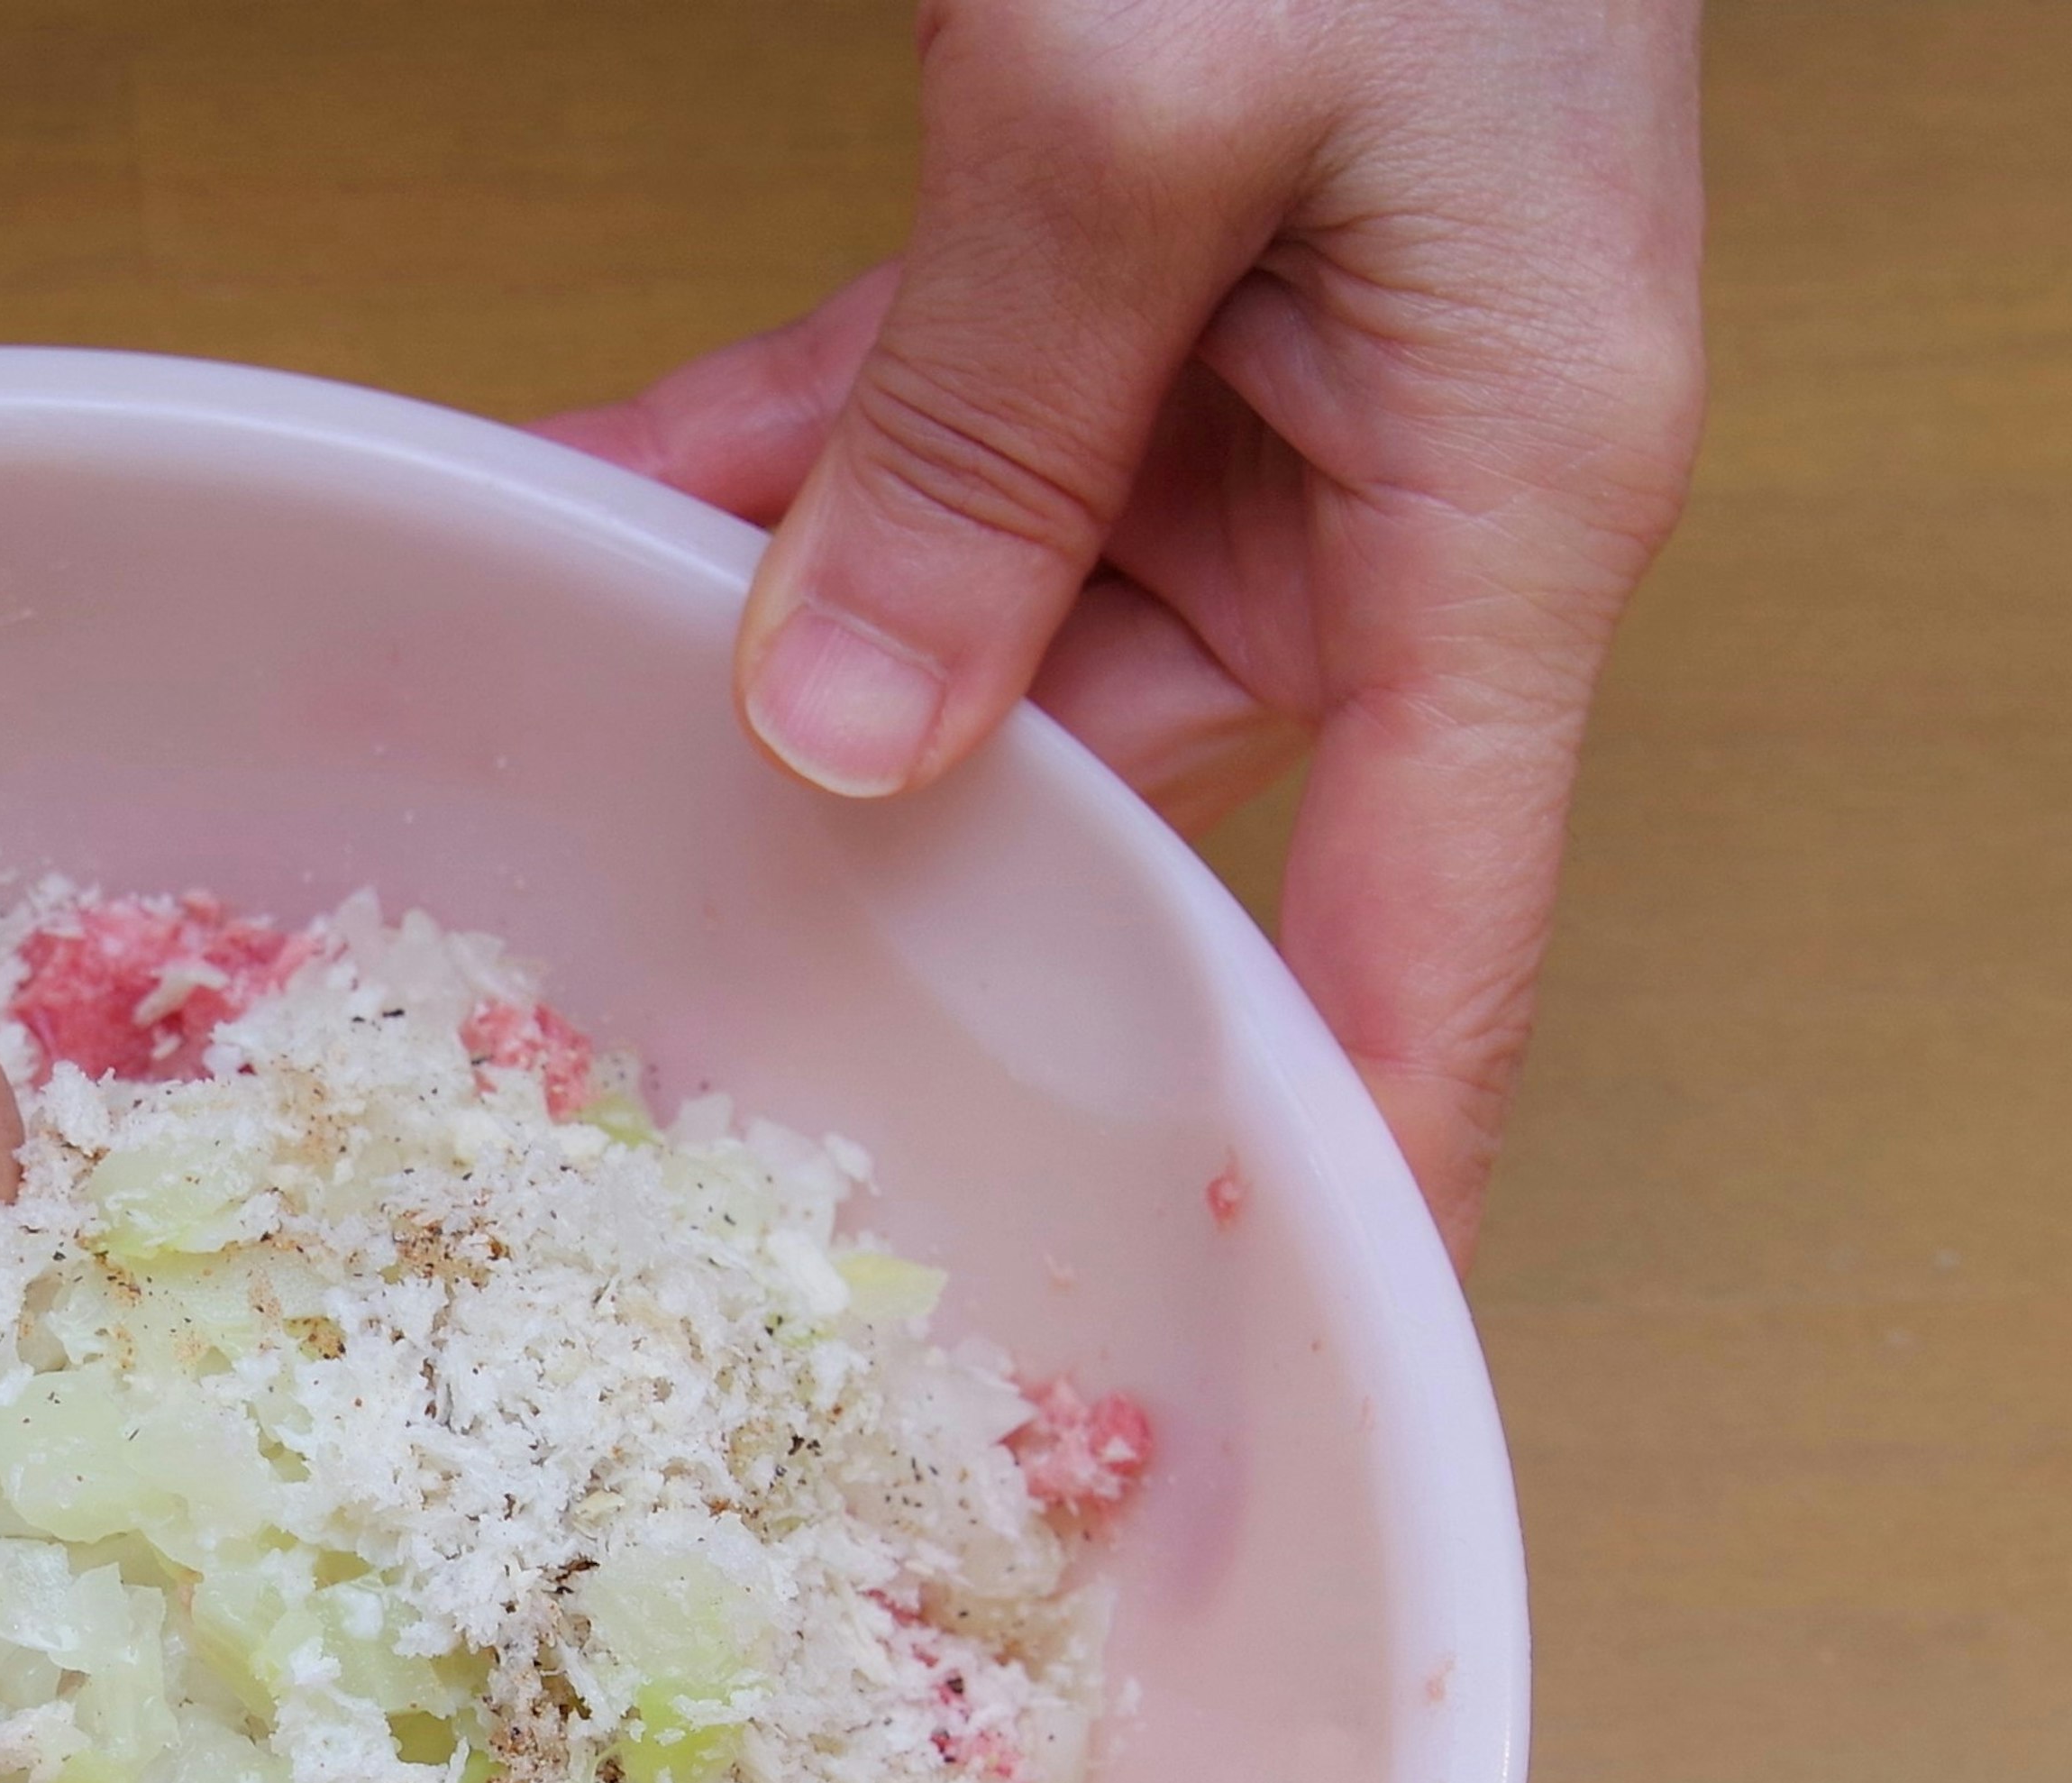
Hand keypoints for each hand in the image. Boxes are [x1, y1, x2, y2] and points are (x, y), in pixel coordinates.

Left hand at [539, 0, 1704, 1259]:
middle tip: (698, 978)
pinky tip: (593, 508)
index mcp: (1500, 507)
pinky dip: (777, 471)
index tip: (1256, 1367)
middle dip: (911, 846)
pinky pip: (937, 438)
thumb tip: (842, 731)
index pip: (1437, 940)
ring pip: (999, 612)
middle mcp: (1390, 494)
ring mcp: (1256, 398)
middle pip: (1144, 785)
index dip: (1349, 1167)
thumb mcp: (1153, 114)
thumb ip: (982, 437)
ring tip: (571, 685)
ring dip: (790, 636)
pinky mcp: (1140, 293)